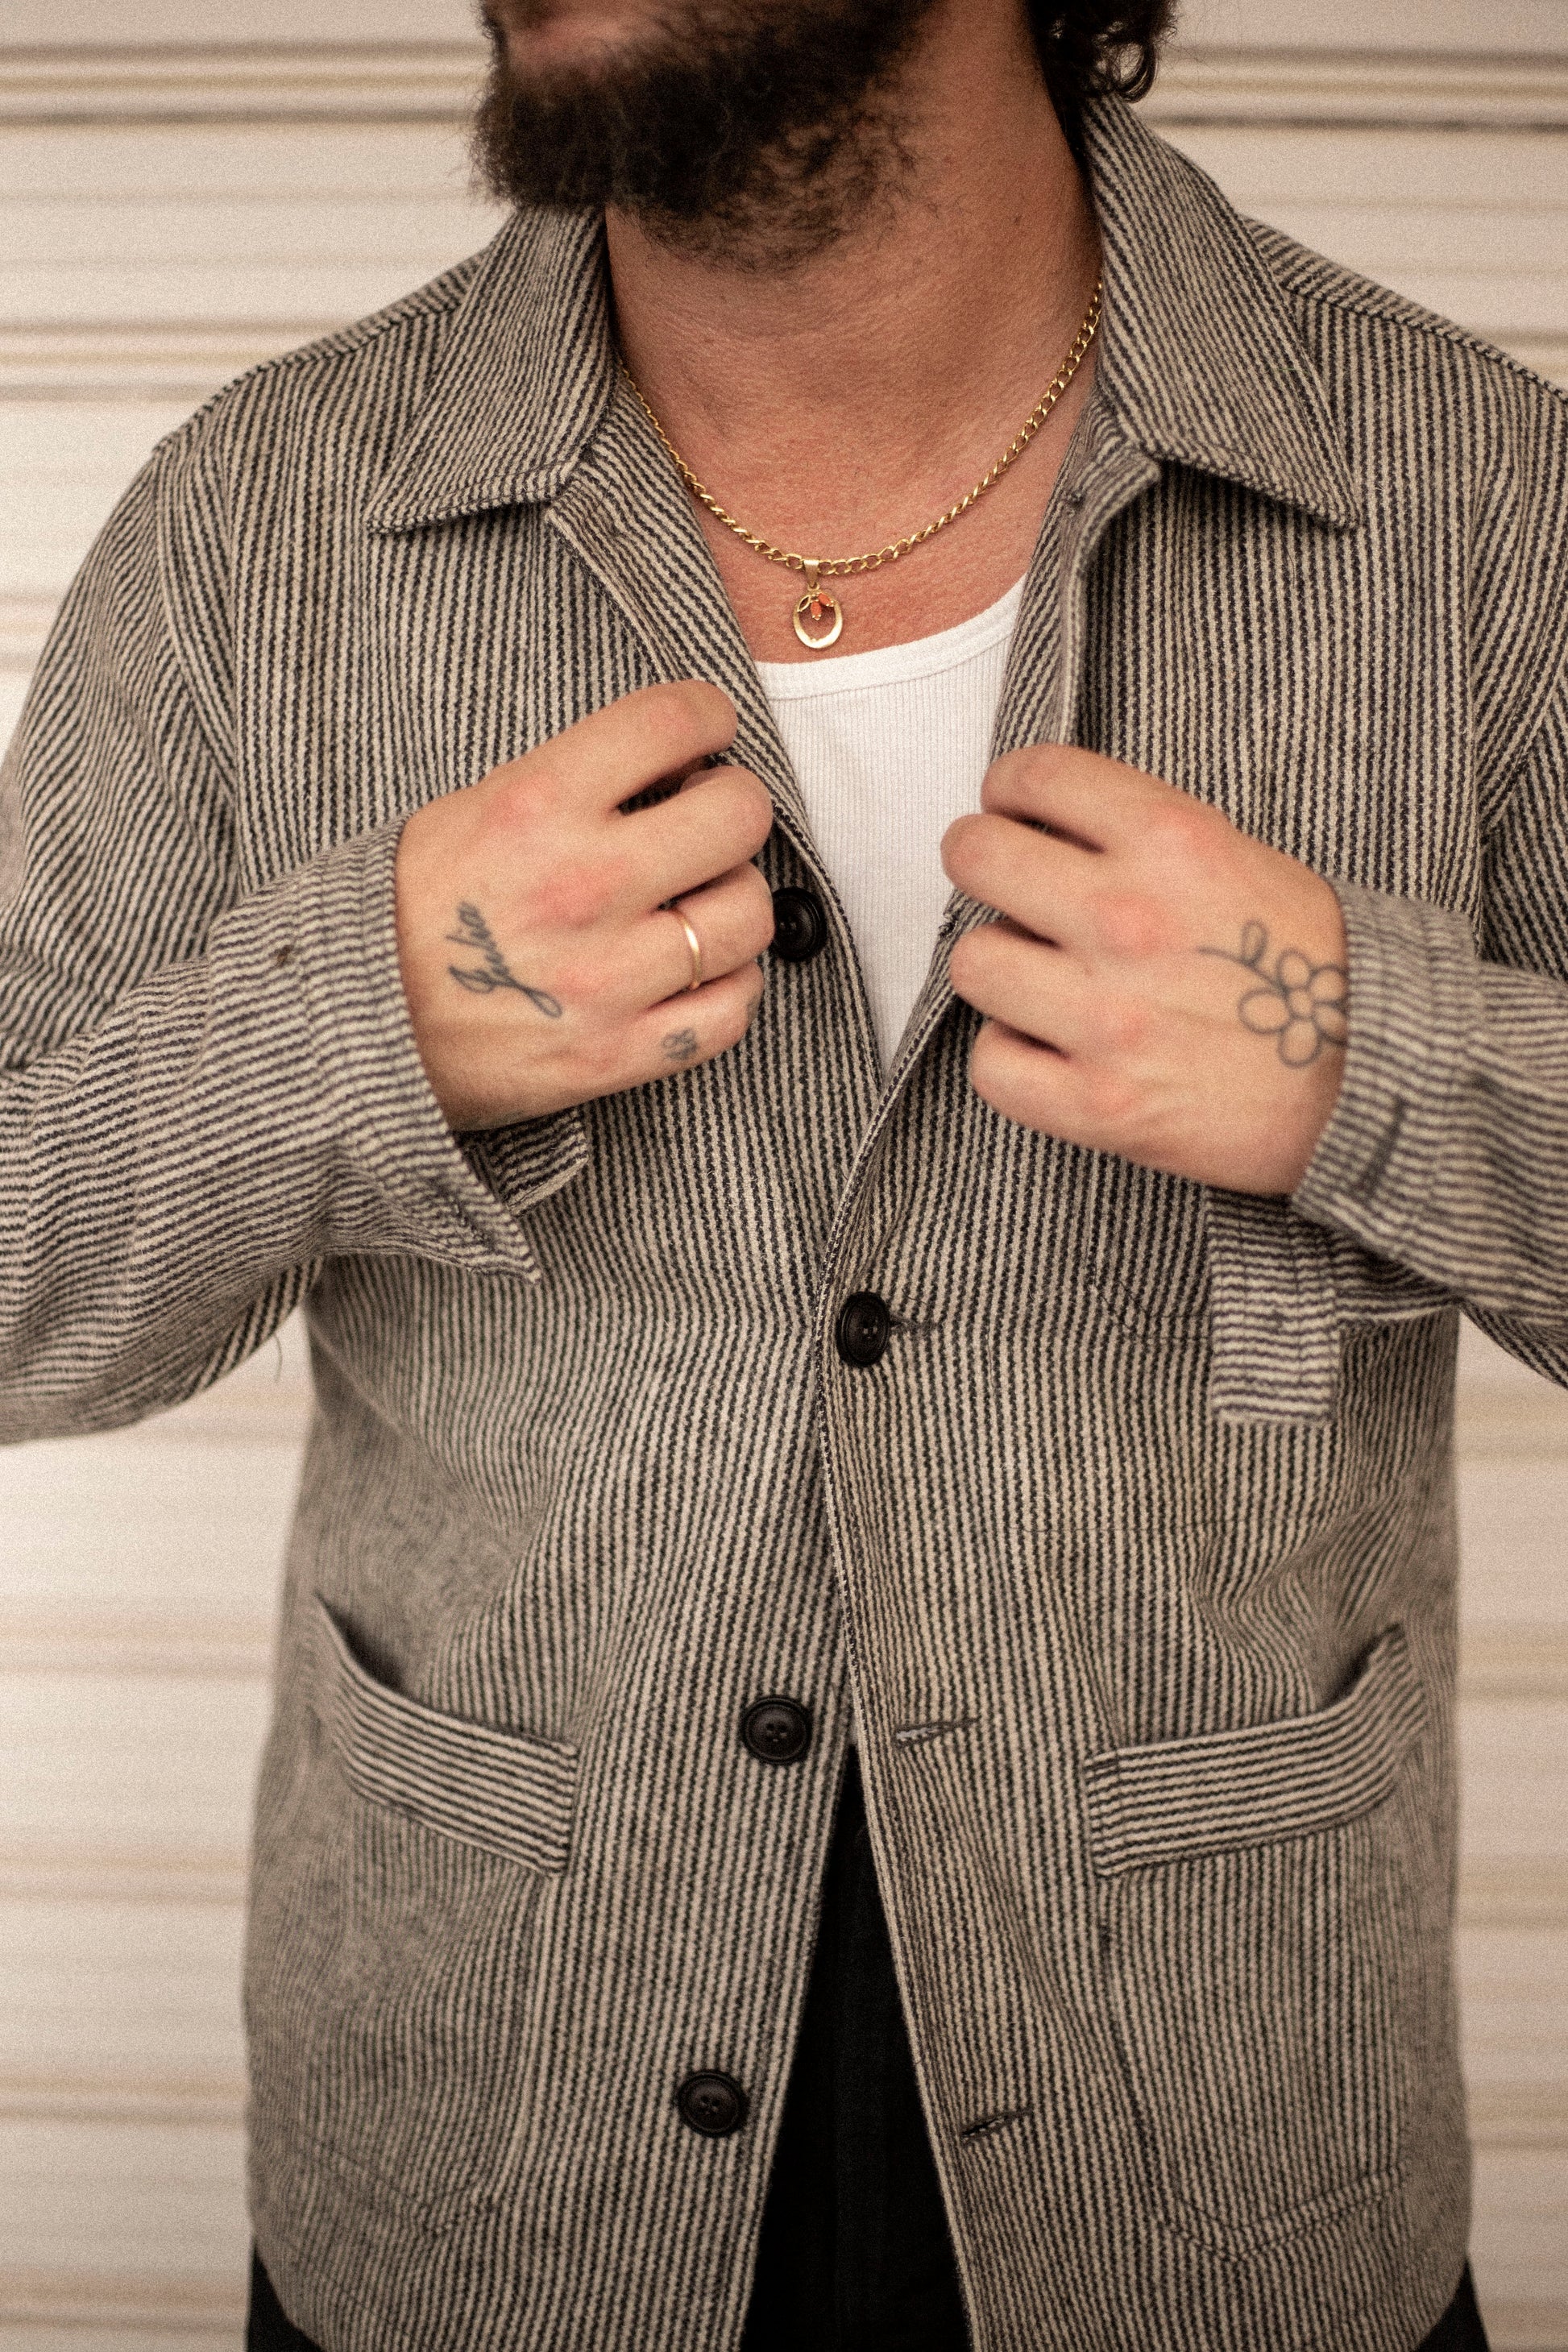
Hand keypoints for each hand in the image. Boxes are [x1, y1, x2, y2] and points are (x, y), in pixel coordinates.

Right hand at [395, 682, 773, 1129]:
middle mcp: (582, 886)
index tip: (707, 731)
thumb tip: (672, 767)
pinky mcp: (615, 1054)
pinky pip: (731, 1012)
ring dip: (735, 902)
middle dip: (732, 807)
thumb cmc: (410, 912)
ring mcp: (605, 978)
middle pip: (738, 817)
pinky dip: (729, 989)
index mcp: (536, 806)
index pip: (673, 722)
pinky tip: (696, 974)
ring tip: (698, 904)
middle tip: (706, 821)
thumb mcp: (471, 810)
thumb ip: (572, 783)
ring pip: (749, 917)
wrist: (349, 1027)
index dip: (709, 715)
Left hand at [942, 746, 1347, 1194]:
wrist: (1378, 1081)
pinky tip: (1050, 1047)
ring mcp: (1106, 1017)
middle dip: (981, 863)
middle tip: (1003, 883)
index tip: (1008, 806)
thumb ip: (1142, 836)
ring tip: (1042, 977)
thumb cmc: (1314, 969)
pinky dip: (1012, 1057)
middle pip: (975, 858)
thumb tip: (1047, 830)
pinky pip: (991, 1065)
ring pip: (973, 963)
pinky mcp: (1099, 1104)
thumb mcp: (1239, 858)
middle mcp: (1127, 920)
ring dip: (1001, 967)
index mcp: (1170, 842)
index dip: (1006, 789)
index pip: (1034, 776)